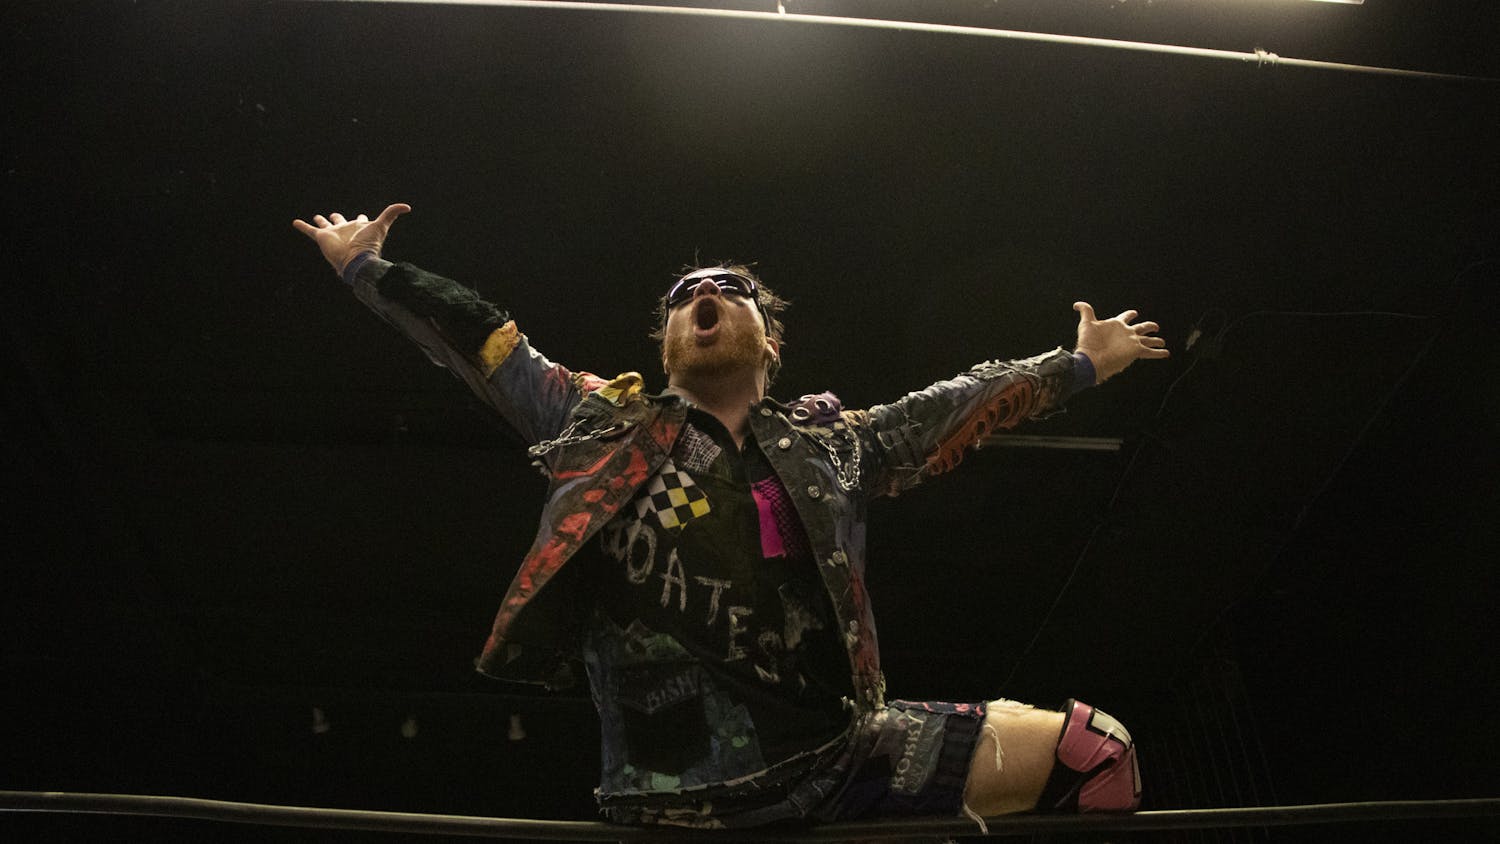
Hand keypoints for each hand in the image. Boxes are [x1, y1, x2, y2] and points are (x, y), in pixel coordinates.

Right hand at [292, 203, 410, 276]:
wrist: (355, 260)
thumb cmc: (369, 244)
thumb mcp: (381, 226)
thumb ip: (392, 213)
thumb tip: (408, 206)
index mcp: (359, 229)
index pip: (360, 221)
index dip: (362, 218)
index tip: (364, 217)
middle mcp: (345, 231)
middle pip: (341, 222)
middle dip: (338, 219)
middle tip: (334, 216)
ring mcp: (333, 235)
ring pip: (325, 225)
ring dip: (321, 221)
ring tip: (317, 217)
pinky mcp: (322, 238)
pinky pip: (310, 231)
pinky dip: (302, 227)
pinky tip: (295, 222)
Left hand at [1072, 302, 1169, 382]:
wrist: (1091, 360)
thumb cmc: (1088, 343)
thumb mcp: (1087, 323)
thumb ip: (1085, 311)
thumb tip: (1076, 304)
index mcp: (1116, 326)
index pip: (1125, 317)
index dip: (1130, 314)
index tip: (1134, 312)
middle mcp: (1125, 334)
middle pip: (1140, 328)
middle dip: (1148, 326)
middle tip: (1155, 326)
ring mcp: (1131, 343)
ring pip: (1148, 339)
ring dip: (1155, 340)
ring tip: (1162, 341)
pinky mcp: (1135, 352)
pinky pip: (1150, 351)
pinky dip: (1159, 353)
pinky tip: (1166, 353)